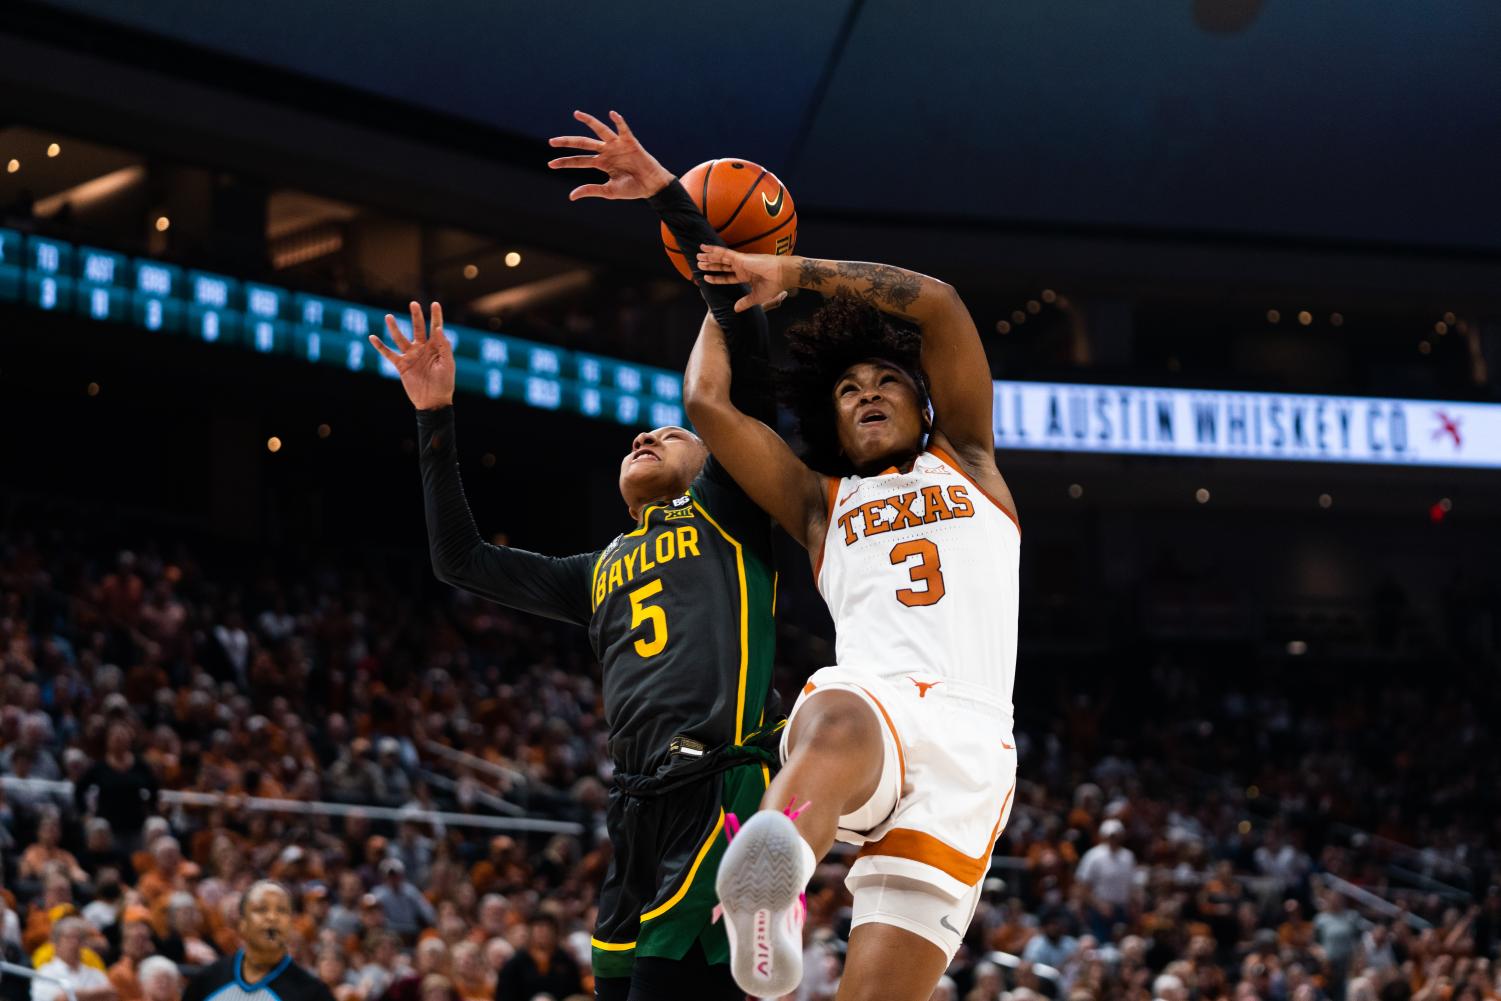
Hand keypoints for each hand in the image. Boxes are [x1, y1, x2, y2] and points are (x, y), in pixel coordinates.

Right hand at [370, 302, 454, 410]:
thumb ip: (444, 346)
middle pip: (418, 328)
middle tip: (413, 303)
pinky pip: (388, 354)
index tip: (435, 303)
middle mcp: (422, 348)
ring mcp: (411, 356)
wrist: (433, 401)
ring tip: (388, 316)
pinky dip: (380, 346)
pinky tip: (372, 337)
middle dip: (416, 316)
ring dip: (394, 328)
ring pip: (400, 338)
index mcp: (436, 347)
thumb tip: (439, 329)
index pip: (436, 328)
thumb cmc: (444, 383)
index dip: (436, 316)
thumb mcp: (448, 364)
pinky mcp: (401, 365)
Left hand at [548, 110, 673, 200]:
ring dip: (588, 121)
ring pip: (599, 131)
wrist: (651, 186)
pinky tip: (612, 114)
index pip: (579, 161)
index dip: (565, 162)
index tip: (550, 164)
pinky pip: (623, 129)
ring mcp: (617, 145)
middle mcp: (607, 151)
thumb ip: (590, 190)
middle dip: (568, 142)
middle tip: (551, 142)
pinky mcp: (630, 141)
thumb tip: (571, 196)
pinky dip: (618, 121)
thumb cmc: (632, 188)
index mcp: (601, 163)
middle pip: (583, 144)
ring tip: (576, 114)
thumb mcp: (608, 191)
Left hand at [696, 245, 789, 311]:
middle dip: (710, 265)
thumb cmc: (774, 285)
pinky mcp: (740, 258)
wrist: (782, 276)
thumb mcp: (757, 297)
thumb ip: (745, 302)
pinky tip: (706, 248)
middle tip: (698, 264)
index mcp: (745, 275)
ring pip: (721, 258)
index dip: (716, 278)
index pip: (727, 277)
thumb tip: (736, 309)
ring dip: (709, 257)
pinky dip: (714, 250)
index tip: (706, 278)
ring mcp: (740, 261)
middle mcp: (742, 267)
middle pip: (721, 266)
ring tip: (697, 255)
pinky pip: (724, 253)